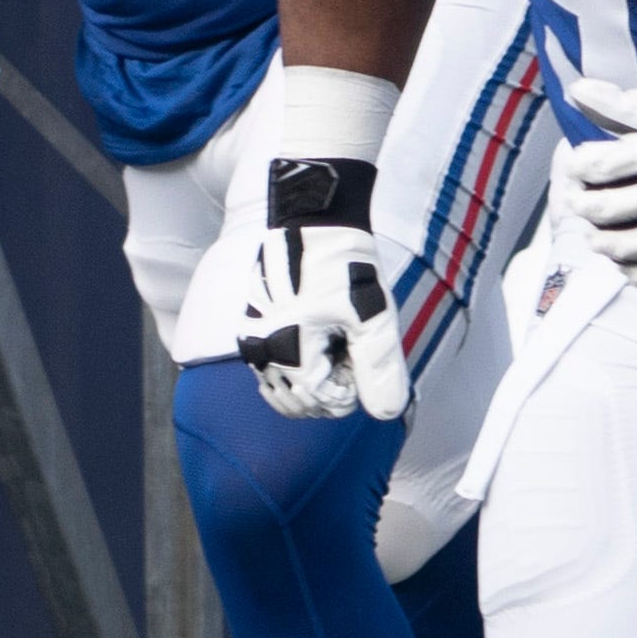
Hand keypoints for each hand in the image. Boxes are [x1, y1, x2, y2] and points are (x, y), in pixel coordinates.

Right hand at [230, 161, 408, 421]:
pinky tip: (319, 339)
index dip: (354, 388)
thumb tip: (386, 415)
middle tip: (352, 346)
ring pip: (283, 389)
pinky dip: (295, 368)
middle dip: (334, 385)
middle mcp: (260, 350)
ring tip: (336, 340)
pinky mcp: (250, 328)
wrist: (314, 222)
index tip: (364, 354)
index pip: (324, 402)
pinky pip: (270, 370)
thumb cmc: (347, 267)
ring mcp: (251, 340)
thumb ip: (380, 369)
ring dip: (314, 378)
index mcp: (288, 350)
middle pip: (302, 401)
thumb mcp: (374, 319)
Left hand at [559, 101, 636, 292]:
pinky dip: (631, 270)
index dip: (577, 166)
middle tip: (583, 202)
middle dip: (582, 205)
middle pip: (600, 209)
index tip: (581, 166)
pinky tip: (632, 258)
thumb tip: (577, 89)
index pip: (595, 165)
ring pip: (619, 247)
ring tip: (601, 234)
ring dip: (601, 241)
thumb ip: (626, 108)